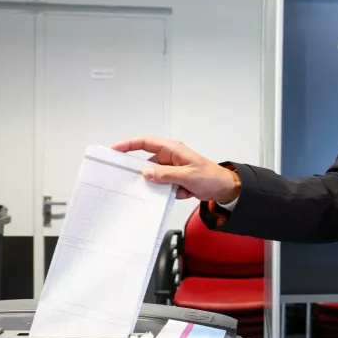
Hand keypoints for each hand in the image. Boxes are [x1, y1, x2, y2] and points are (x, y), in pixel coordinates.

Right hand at [110, 136, 238, 202]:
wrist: (225, 189)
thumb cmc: (210, 177)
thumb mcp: (187, 175)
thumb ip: (166, 174)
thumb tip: (145, 173)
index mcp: (172, 150)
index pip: (145, 142)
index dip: (127, 144)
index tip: (113, 150)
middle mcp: (169, 158)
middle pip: (145, 161)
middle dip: (137, 171)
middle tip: (122, 178)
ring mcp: (171, 170)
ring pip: (152, 176)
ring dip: (154, 185)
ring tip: (150, 191)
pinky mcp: (173, 181)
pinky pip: (161, 186)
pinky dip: (164, 192)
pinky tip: (172, 195)